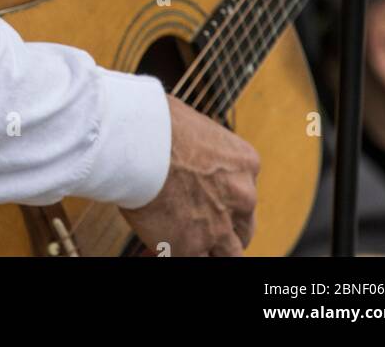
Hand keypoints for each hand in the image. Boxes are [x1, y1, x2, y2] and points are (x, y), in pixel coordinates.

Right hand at [118, 94, 259, 256]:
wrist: (139, 141)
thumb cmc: (156, 122)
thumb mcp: (196, 128)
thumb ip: (202, 151)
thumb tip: (188, 153)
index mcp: (245, 164)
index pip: (244, 193)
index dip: (225, 200)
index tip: (208, 200)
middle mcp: (241, 196)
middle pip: (244, 227)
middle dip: (227, 229)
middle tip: (205, 227)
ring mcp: (219, 225)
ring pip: (230, 254)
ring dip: (212, 250)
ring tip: (189, 242)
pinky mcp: (192, 246)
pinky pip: (197, 261)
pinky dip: (184, 254)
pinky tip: (167, 245)